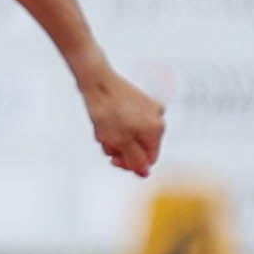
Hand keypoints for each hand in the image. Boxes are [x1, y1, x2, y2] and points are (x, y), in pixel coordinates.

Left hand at [79, 62, 163, 176]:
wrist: (96, 80)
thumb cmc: (107, 110)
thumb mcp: (120, 142)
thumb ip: (134, 160)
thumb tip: (145, 173)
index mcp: (157, 129)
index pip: (149, 160)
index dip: (130, 164)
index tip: (113, 160)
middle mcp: (158, 118)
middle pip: (140, 147)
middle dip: (121, 148)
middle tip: (105, 141)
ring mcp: (148, 108)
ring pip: (131, 135)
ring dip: (115, 138)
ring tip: (101, 129)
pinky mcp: (137, 100)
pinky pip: (128, 122)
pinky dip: (115, 126)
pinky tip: (103, 121)